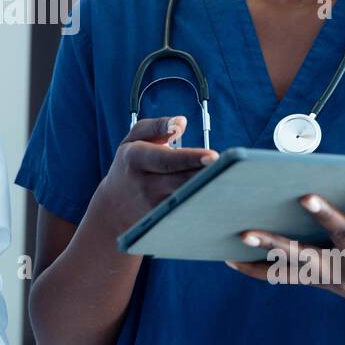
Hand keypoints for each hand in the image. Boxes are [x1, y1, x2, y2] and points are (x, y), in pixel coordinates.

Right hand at [91, 116, 217, 237]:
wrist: (113, 206)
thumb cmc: (129, 165)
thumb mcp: (132, 139)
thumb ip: (157, 126)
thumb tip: (181, 122)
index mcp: (135, 158)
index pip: (166, 160)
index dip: (190, 159)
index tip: (213, 156)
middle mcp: (145, 185)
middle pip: (181, 182)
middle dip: (206, 176)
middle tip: (230, 168)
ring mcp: (154, 207)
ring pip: (187, 199)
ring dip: (209, 191)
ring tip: (229, 181)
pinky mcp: (164, 221)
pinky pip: (189, 211)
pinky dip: (205, 204)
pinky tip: (222, 198)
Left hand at [225, 151, 344, 323]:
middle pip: (340, 238)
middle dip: (324, 216)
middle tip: (305, 195)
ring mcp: (335, 276)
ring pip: (300, 261)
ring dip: (272, 245)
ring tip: (244, 231)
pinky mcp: (314, 281)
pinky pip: (281, 276)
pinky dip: (255, 269)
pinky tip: (229, 257)